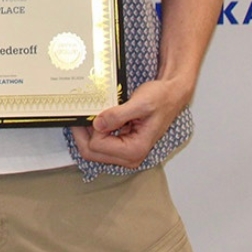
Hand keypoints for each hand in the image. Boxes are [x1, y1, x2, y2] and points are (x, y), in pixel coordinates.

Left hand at [70, 78, 188, 168]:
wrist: (170, 96)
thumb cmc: (161, 99)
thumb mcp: (140, 103)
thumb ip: (118, 115)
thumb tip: (97, 124)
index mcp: (135, 150)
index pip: (97, 146)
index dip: (92, 128)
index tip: (94, 111)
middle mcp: (129, 157)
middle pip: (90, 153)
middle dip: (83, 133)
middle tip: (82, 113)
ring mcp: (124, 153)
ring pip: (92, 150)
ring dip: (87, 132)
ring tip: (89, 114)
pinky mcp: (120, 146)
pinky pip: (98, 144)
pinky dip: (93, 131)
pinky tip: (96, 117)